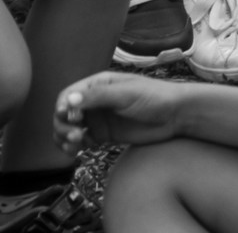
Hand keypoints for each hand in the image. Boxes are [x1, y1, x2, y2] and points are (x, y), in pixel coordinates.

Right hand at [55, 71, 182, 155]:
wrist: (175, 115)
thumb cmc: (154, 97)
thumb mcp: (126, 95)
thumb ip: (98, 97)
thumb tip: (68, 100)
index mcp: (99, 85)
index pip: (69, 95)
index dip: (62, 107)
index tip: (68, 118)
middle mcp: (95, 101)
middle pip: (64, 113)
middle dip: (62, 125)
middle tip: (75, 135)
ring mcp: (98, 118)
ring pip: (69, 129)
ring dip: (64, 137)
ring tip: (74, 145)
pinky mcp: (103, 134)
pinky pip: (80, 141)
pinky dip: (72, 147)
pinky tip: (76, 151)